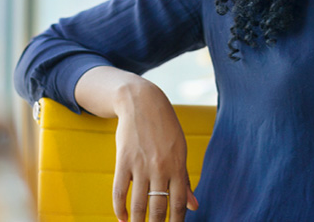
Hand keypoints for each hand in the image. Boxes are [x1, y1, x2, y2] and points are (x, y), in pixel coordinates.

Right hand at [112, 80, 198, 221]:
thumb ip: (184, 180)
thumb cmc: (166, 129)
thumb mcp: (180, 151)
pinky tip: (123, 218)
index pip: (178, 203)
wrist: (142, 103)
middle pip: (158, 208)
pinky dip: (119, 209)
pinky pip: (119, 191)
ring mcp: (140, 165)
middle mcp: (160, 168)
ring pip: (138, 204)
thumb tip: (194, 206)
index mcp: (177, 166)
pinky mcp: (123, 161)